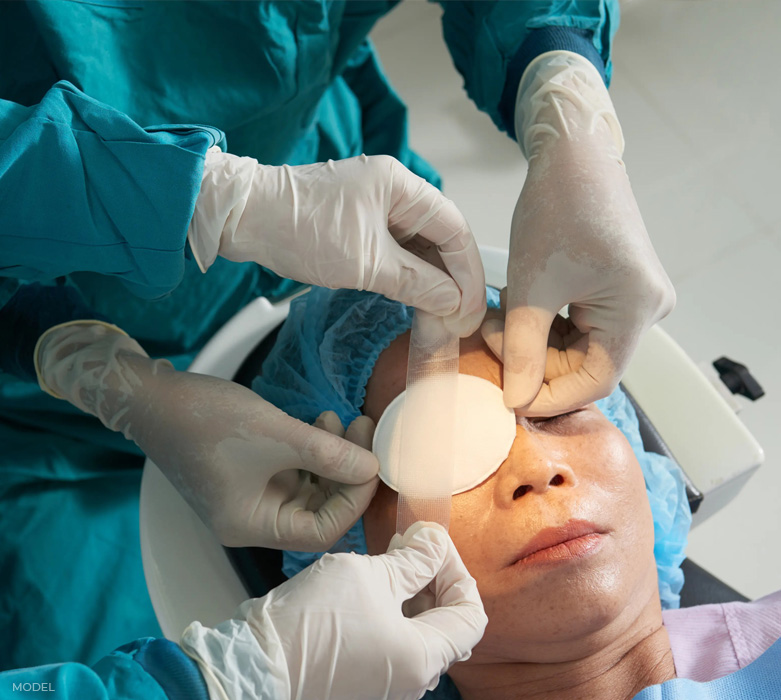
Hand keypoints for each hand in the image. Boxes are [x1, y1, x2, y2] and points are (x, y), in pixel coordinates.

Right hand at [34, 322, 378, 549]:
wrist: (153, 397)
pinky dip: (313, 448)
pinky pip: (294, 469)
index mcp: (251, 526)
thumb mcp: (275, 435)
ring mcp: (251, 495)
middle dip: (346, 471)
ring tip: (341, 419)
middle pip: (318, 509)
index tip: (371, 463)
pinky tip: (321, 420)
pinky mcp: (250, 472)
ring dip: (332, 455)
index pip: (320, 532)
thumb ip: (328, 454)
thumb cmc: (206, 419)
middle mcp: (252, 519)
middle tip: (364, 431)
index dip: (353, 500)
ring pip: (309, 486)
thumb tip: (373, 468)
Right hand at [180, 522, 487, 699]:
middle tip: (413, 544)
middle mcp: (411, 680)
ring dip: (414, 590)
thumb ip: (414, 560)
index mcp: (422, 659)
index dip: (457, 571)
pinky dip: (394, 610)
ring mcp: (387, 683)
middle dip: (435, 577)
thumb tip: (435, 543)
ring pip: (419, 631)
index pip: (470, 614)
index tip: (434, 544)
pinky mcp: (363, 677)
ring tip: (392, 556)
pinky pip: (394, 641)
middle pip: (447, 624)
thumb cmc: (312, 621)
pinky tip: (373, 582)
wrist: (256, 662)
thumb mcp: (370, 575)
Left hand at [189, 151, 485, 336]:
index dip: (468, 273)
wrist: (245, 219)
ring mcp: (377, 207)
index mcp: (401, 186)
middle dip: (454, 281)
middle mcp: (394, 192)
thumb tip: (453, 302)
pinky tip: (419, 301)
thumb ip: (416, 282)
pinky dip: (411, 278)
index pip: (454, 229)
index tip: (472, 309)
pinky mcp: (361, 225)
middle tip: (460, 321)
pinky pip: (398, 253)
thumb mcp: (365, 263)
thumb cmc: (298, 228)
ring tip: (442, 318)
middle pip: (441, 239)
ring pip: (421, 249)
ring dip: (433, 283)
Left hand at [497, 51, 674, 414]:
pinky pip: (581, 324)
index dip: (550, 395)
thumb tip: (515, 401)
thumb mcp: (531, 287)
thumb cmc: (555, 209)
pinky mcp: (620, 288)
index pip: (597, 379)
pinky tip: (518, 305)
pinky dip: (546, 322)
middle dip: (534, 358)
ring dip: (536, 339)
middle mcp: (647, 309)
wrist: (574, 156)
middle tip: (491, 336)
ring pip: (579, 345)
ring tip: (498, 316)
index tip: (509, 399)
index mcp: (636, 308)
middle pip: (586, 362)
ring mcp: (636, 298)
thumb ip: (522, 349)